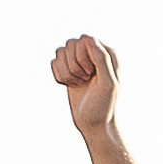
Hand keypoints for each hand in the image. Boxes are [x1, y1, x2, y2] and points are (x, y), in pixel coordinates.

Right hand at [50, 36, 136, 163]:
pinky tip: (70, 85)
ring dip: (65, 71)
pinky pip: (54, 62)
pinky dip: (59, 75)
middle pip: (71, 43)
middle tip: (84, 80)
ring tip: (78, 83)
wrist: (93, 125)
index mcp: (108, 54)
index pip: (86, 39)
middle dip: (73, 65)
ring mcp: (80, 62)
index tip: (90, 74)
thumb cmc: (103, 106)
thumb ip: (102, 60)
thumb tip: (89, 39)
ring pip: (60, 51)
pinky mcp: (69, 70)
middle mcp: (94, 54)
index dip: (82, 55)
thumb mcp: (108, 84)